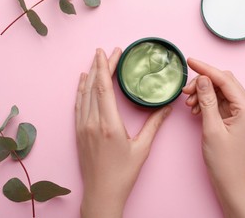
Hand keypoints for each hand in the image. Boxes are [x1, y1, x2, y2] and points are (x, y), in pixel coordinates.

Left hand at [75, 48, 171, 217]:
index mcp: (108, 124)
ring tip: (95, 60)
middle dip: (100, 66)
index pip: (104, 87)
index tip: (108, 52)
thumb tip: (167, 108)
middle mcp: (92, 122)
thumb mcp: (142, 148)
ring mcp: (82, 127)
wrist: (102, 193)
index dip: (105, 67)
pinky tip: (83, 82)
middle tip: (105, 51)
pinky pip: (78, 105)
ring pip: (83, 94)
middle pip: (94, 86)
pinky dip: (80, 90)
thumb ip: (154, 125)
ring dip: (89, 75)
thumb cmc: (123, 174)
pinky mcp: (78, 132)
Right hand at [182, 58, 244, 217]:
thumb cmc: (223, 159)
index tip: (190, 61)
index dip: (206, 69)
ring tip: (189, 104)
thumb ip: (207, 100)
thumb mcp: (211, 128)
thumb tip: (201, 78)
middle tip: (185, 91)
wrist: (230, 181)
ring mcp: (240, 113)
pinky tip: (195, 110)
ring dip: (203, 93)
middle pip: (224, 82)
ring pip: (220, 92)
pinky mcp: (233, 118)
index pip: (225, 80)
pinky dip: (206, 102)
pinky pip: (219, 102)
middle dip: (203, 82)